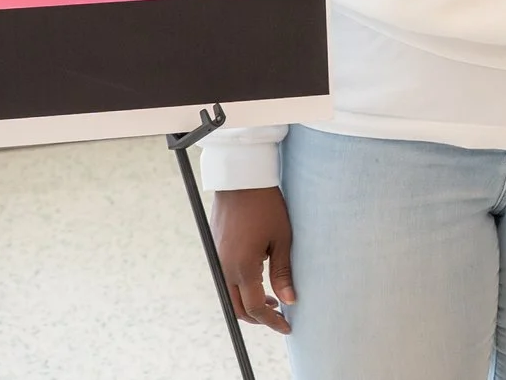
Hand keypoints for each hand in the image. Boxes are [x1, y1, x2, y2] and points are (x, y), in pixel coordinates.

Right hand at [212, 186, 295, 332]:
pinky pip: (225, 278)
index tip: (287, 326)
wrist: (241, 178)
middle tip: (280, 314)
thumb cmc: (266, 206)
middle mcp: (225, 267)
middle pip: (238, 308)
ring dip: (248, 303)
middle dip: (259, 317)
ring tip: (270, 298)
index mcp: (243, 267)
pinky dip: (240, 288)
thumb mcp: (282, 239)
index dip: (272, 321)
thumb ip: (283, 273)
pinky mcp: (215, 249)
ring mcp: (217, 259)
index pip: (256, 308)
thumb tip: (290, 300)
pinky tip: (257, 279)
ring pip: (230, 295)